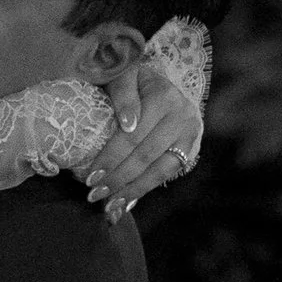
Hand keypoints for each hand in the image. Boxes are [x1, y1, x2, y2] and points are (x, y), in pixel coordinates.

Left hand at [85, 56, 202, 219]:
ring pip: (160, 169)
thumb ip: (123, 94)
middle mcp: (181, 115)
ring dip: (132, 190)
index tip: (91, 178)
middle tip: (95, 195)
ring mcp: (188, 133)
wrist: (161, 83)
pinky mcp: (190, 146)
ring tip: (110, 206)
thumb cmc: (133, 81)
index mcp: (163, 95)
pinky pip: (167, 173)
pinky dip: (145, 189)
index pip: (133, 134)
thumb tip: (128, 124)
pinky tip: (127, 202)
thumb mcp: (124, 76)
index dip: (111, 158)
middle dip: (118, 178)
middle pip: (145, 155)